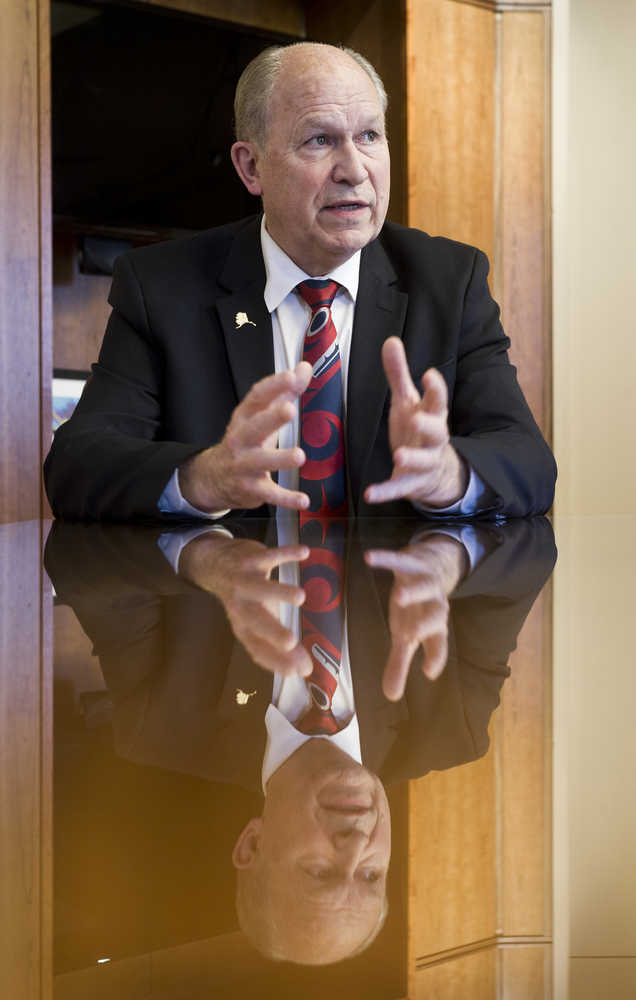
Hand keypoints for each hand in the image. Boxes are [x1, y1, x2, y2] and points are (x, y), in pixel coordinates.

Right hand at [179, 363, 312, 512]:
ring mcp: (244, 465)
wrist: (213, 478)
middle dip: (271, 418)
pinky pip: (270, 494)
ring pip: (261, 461)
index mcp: (245, 417)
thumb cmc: (244, 442)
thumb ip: (285, 392)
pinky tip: (303, 500)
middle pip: (255, 426)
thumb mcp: (259, 415)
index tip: (294, 375)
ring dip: (280, 459)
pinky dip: (286, 498)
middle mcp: (241, 439)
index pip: (257, 397)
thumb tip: (305, 368)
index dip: (275, 385)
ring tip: (300, 456)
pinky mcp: (251, 489)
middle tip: (289, 410)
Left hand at [179, 534, 311, 676]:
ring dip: (278, 592)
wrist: (215, 564)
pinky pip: (270, 556)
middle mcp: (241, 606)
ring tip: (301, 597)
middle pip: (255, 620)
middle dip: (272, 632)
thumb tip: (306, 671)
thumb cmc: (245, 599)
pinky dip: (286, 554)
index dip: (276, 660)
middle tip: (291, 643)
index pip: (257, 648)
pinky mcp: (251, 558)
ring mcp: (245, 581)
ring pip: (259, 587)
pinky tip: (304, 552)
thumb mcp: (258, 622)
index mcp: (243, 625)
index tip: (299, 671)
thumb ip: (281, 647)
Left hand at [364, 338, 467, 506]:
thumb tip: (390, 340)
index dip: (435, 388)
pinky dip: (386, 491)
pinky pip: (400, 488)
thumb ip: (398, 374)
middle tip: (416, 418)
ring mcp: (424, 463)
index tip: (429, 374)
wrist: (436, 473)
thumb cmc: (418, 429)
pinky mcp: (411, 484)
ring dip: (412, 458)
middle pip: (437, 432)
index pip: (437, 400)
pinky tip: (370, 494)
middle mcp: (432, 440)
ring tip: (399, 454)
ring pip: (423, 461)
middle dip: (427, 425)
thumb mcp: (407, 402)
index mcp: (431, 416)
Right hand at [365, 534, 466, 699]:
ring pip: (423, 586)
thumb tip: (390, 697)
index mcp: (433, 625)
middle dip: (426, 623)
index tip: (428, 671)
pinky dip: (386, 558)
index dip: (436, 656)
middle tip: (411, 635)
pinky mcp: (411, 562)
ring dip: (412, 591)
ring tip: (397, 596)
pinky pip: (399, 560)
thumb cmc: (417, 609)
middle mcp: (434, 604)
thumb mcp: (407, 636)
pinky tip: (368, 557)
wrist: (429, 567)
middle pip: (437, 614)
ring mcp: (424, 582)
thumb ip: (399, 664)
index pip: (438, 643)